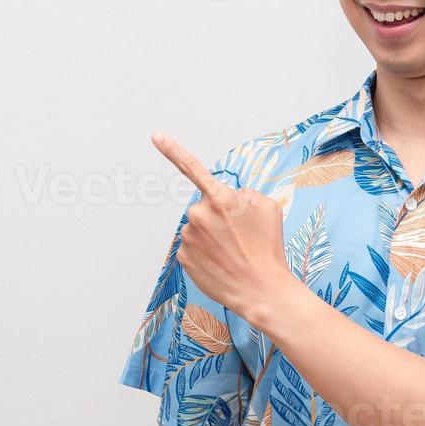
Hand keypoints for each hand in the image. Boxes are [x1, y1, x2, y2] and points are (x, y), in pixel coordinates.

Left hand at [151, 131, 292, 324]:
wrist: (261, 290)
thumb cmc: (268, 248)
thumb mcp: (268, 208)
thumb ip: (245, 194)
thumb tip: (230, 197)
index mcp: (220, 198)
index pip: (192, 168)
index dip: (172, 150)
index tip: (156, 135)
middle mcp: (199, 214)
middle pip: (205, 207)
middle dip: (219, 217)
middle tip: (240, 236)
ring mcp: (188, 237)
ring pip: (199, 228)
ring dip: (212, 236)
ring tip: (233, 252)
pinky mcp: (183, 257)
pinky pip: (193, 247)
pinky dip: (205, 253)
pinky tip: (221, 263)